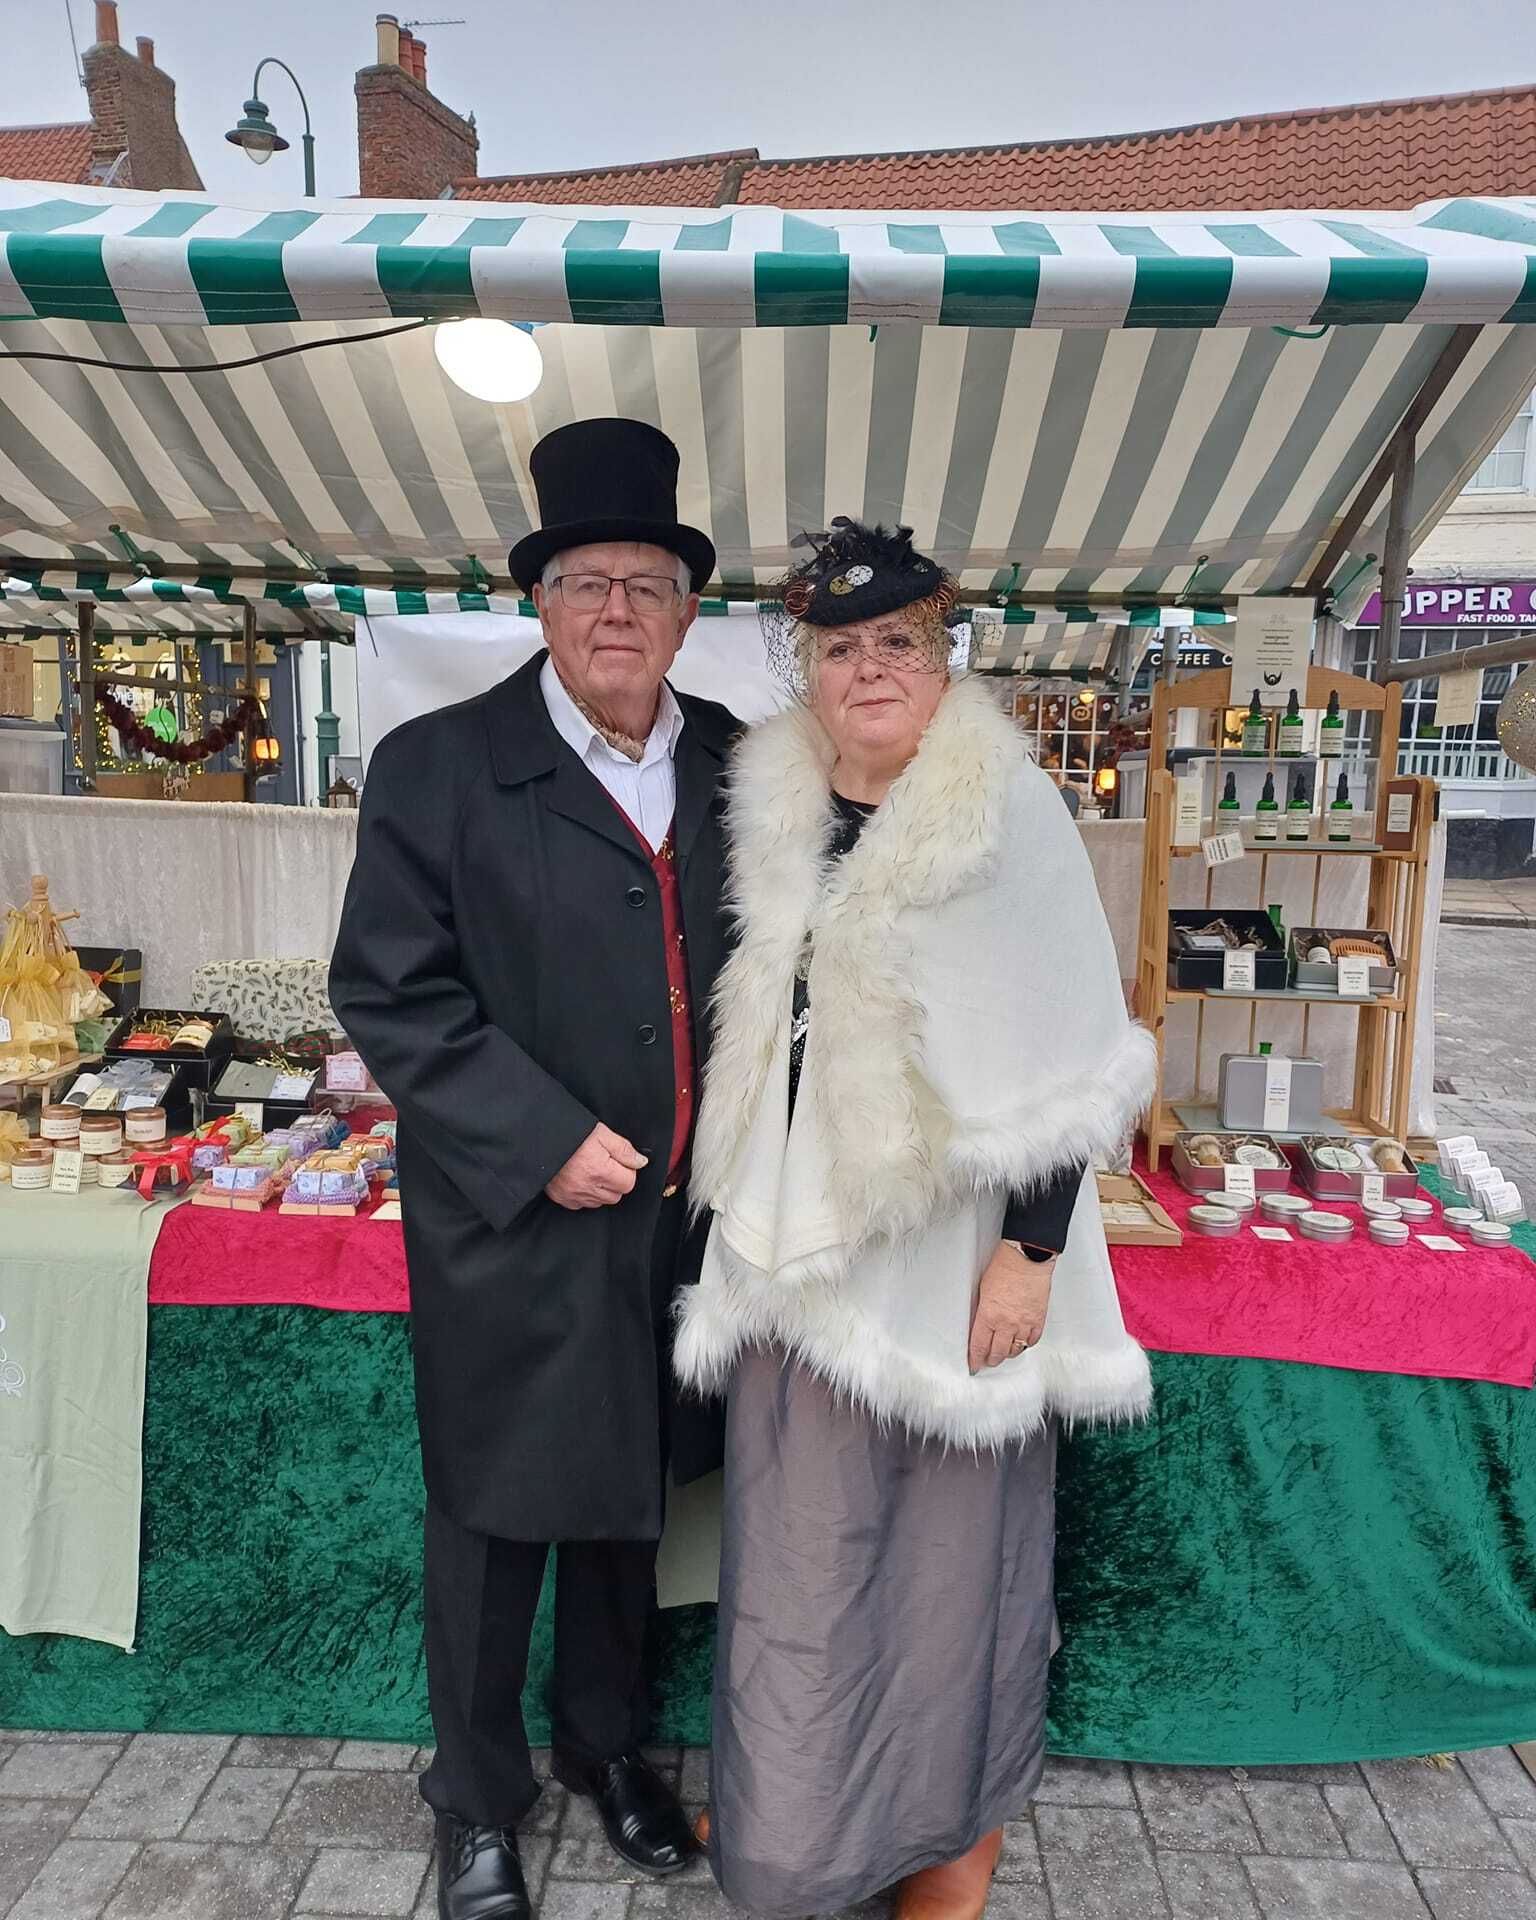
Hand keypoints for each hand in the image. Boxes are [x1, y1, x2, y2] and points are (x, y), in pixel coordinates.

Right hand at [545, 1123, 647, 1209]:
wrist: (541, 1138)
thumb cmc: (571, 1133)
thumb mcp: (602, 1133)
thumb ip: (624, 1150)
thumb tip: (641, 1162)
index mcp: (600, 1170)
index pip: (628, 1183)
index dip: (627, 1170)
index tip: (618, 1161)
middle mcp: (587, 1187)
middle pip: (616, 1195)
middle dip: (615, 1181)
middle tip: (605, 1164)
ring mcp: (573, 1195)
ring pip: (600, 1202)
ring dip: (601, 1189)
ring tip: (591, 1169)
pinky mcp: (562, 1198)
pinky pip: (581, 1204)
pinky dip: (585, 1194)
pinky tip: (580, 1178)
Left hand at [968, 1242, 1054, 1372]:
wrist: (1026, 1259)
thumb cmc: (1004, 1268)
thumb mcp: (983, 1290)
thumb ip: (983, 1311)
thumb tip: (981, 1324)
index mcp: (988, 1315)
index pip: (979, 1346)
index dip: (976, 1359)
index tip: (974, 1365)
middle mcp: (1006, 1324)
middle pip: (997, 1353)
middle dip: (991, 1360)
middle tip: (988, 1361)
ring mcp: (1024, 1323)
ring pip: (1015, 1350)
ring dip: (1007, 1353)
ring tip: (1003, 1352)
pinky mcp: (1038, 1320)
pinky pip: (1032, 1341)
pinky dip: (1026, 1344)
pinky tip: (1021, 1342)